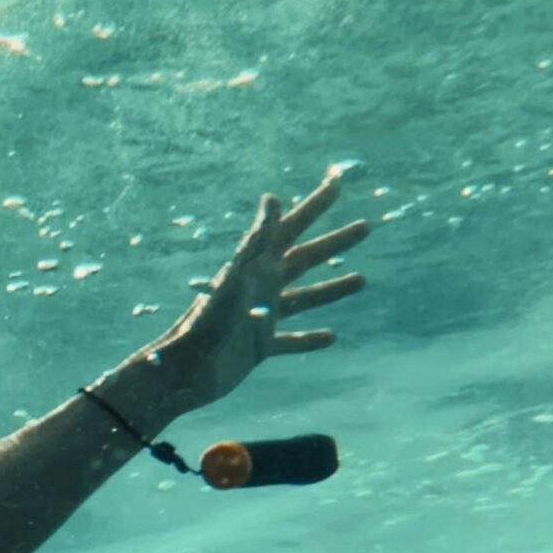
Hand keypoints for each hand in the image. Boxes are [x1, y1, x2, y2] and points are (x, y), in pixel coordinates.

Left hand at [96, 165, 370, 432]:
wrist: (186, 371)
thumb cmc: (207, 325)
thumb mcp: (236, 278)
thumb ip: (256, 242)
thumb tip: (272, 198)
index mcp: (257, 266)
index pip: (292, 227)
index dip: (315, 204)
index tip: (337, 182)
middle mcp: (261, 287)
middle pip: (305, 258)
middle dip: (334, 242)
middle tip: (366, 226)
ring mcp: (262, 316)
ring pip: (303, 298)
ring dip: (331, 288)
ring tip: (361, 279)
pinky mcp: (259, 346)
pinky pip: (289, 341)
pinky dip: (309, 339)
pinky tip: (330, 338)